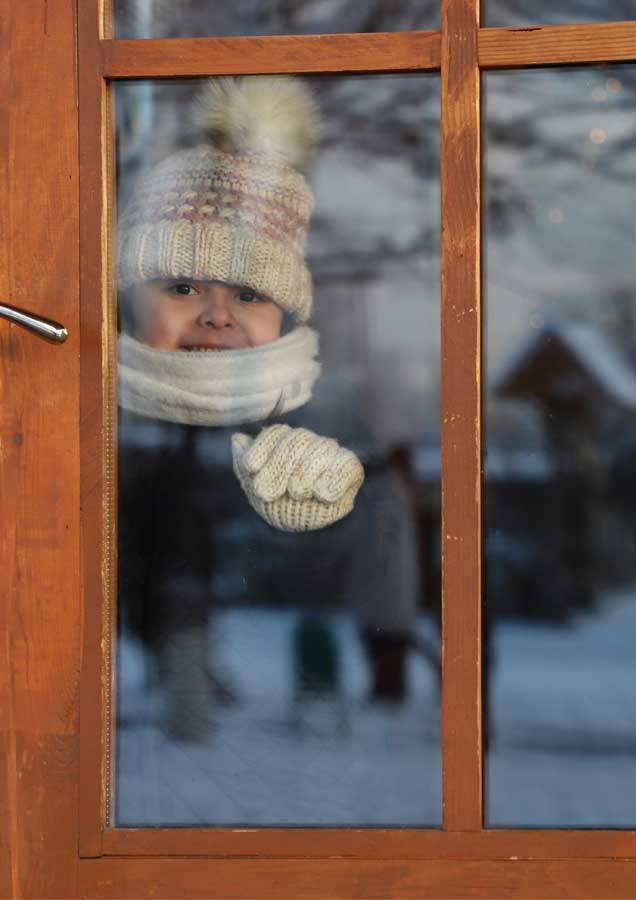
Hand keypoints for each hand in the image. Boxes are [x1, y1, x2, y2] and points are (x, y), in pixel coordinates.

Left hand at [232, 424, 363, 531]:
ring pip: (320, 451)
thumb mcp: (255, 486)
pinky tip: (321, 494)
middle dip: (279, 466)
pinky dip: (333, 480)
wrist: (303, 526)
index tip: (250, 467)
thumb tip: (236, 438)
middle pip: (297, 440)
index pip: (277, 433)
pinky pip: (346, 466)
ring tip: (296, 493)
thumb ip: (244, 463)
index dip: (263, 447)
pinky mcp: (350, 468)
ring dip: (305, 474)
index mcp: (286, 441)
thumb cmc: (278, 502)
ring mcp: (331, 454)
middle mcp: (310, 443)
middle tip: (268, 492)